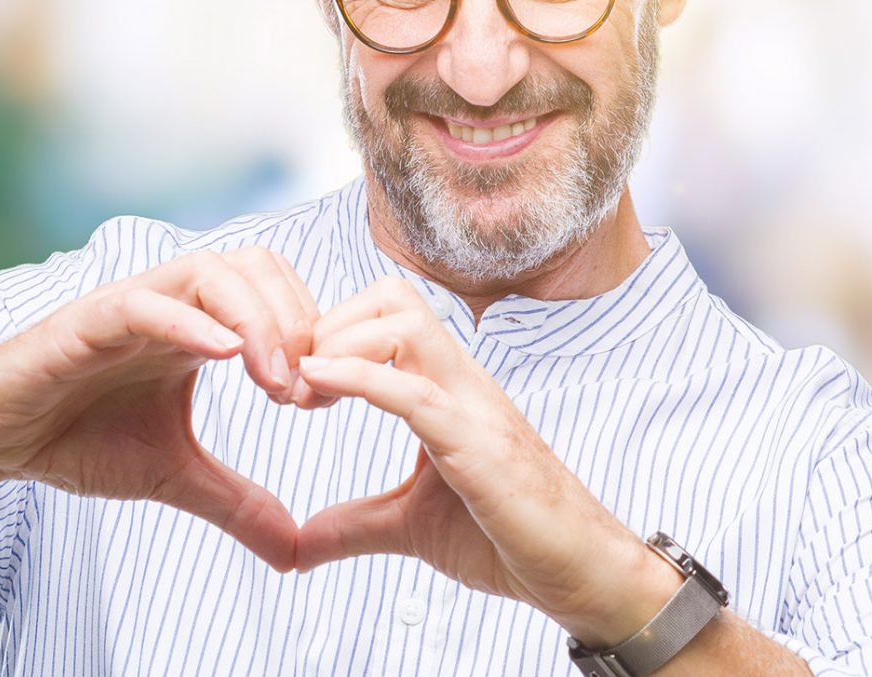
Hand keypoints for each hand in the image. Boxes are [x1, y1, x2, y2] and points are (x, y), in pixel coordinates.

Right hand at [0, 247, 320, 570]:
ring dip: (257, 320)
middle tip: (307, 393)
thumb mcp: (173, 476)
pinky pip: (143, 304)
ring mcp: (128, 306)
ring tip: (276, 383)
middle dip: (298, 320)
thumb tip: (296, 553)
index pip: (278, 293)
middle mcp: (171, 302)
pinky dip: (189, 322)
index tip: (326, 400)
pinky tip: (224, 356)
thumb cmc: (77, 439)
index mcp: (200, 326)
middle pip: (257, 264)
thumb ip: (237, 504)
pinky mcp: (84, 322)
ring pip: (209, 271)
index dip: (313, 336)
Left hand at [290, 278, 680, 645]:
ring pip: (404, 323)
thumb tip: (296, 546)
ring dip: (339, 347)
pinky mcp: (479, 446)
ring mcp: (474, 408)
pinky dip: (360, 378)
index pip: (387, 313)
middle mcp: (462, 383)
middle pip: (392, 296)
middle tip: (292, 385)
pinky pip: (415, 392)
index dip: (330, 334)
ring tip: (302, 395)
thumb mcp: (410, 529)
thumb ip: (354, 525)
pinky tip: (317, 386)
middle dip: (328, 325)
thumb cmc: (508, 540)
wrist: (579, 574)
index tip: (293, 384)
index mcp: (447, 390)